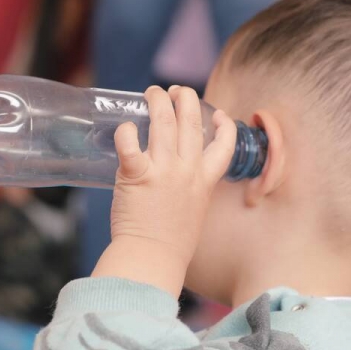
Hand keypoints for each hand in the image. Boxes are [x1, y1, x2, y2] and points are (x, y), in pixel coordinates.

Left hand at [92, 86, 236, 296]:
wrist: (153, 259)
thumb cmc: (172, 245)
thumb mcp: (194, 214)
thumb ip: (190, 193)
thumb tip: (178, 186)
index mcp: (204, 181)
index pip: (223, 146)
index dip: (225, 126)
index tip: (219, 114)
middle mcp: (187, 171)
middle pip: (191, 122)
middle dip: (185, 98)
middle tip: (175, 91)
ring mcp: (163, 171)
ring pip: (163, 122)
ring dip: (157, 101)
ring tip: (151, 92)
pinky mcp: (137, 175)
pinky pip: (130, 142)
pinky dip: (126, 131)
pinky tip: (126, 127)